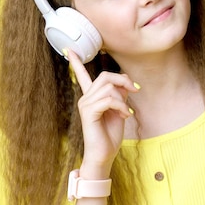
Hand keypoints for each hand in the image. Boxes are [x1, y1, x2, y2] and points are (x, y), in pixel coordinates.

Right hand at [67, 49, 138, 178]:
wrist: (104, 154)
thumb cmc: (110, 135)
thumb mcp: (120, 110)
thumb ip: (120, 94)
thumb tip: (125, 81)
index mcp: (91, 97)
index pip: (82, 75)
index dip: (76, 62)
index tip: (70, 50)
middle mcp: (85, 98)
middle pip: (105, 76)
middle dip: (123, 81)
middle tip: (135, 91)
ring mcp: (85, 104)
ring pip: (108, 88)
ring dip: (123, 99)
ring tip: (127, 112)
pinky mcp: (89, 112)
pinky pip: (108, 100)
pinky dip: (121, 106)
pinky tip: (125, 115)